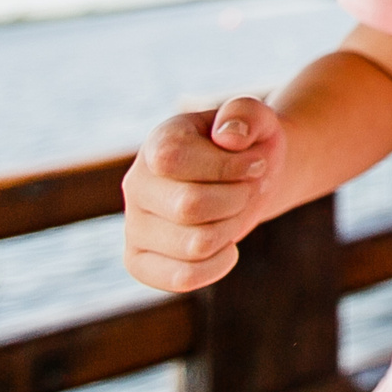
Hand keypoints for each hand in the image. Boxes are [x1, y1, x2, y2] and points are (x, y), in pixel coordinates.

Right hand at [122, 96, 285, 292]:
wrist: (250, 179)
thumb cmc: (249, 146)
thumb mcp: (256, 118)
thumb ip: (244, 113)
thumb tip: (226, 136)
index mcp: (157, 144)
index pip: (174, 159)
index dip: (227, 166)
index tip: (255, 162)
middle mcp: (136, 185)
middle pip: (189, 207)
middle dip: (238, 198)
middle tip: (248, 189)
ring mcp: (134, 226)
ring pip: (194, 245)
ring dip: (233, 229)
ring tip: (234, 212)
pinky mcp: (139, 261)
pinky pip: (181, 279)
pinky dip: (218, 265)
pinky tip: (228, 246)